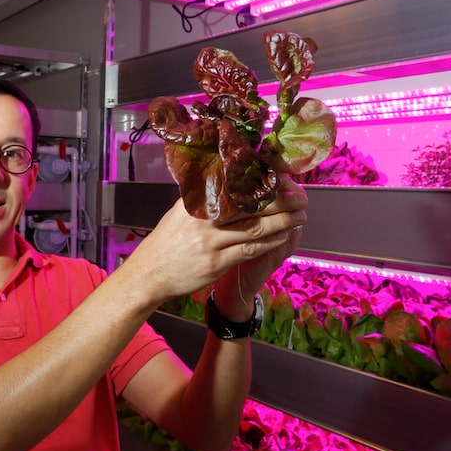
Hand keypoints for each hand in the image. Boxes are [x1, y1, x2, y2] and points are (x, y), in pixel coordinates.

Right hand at [126, 175, 306, 312]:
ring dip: (282, 221)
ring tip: (300, 215)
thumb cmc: (167, 242)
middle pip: (251, 204)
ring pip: (256, 227)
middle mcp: (204, 218)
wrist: (149, 274)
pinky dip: (270, 242)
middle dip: (281, 199)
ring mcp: (210, 241)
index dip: (264, 179)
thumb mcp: (180, 212)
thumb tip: (229, 179)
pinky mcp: (216, 263)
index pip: (237, 184)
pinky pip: (250, 250)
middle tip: (300, 195)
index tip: (283, 175)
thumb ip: (203, 197)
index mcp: (197, 201)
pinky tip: (283, 236)